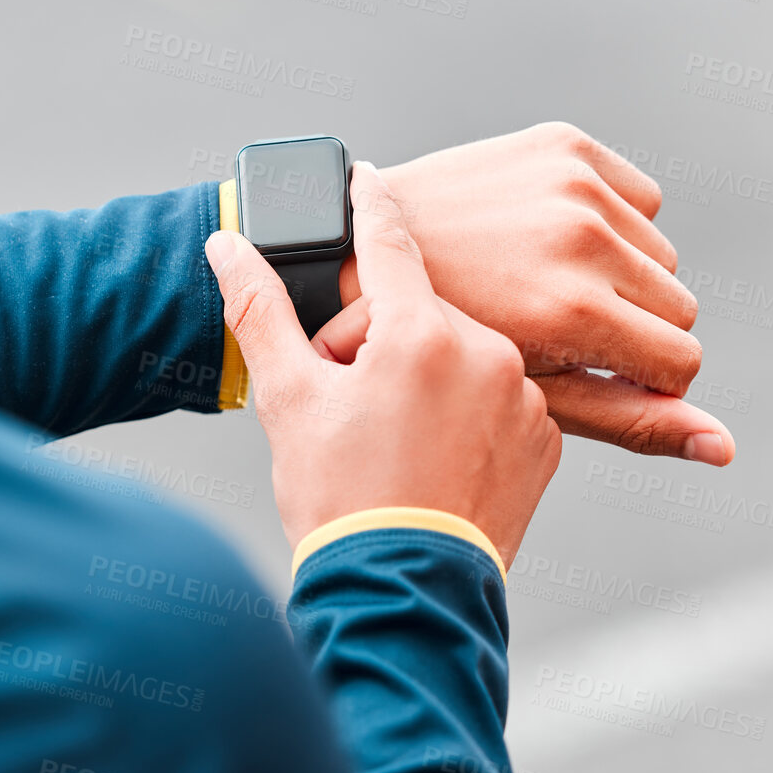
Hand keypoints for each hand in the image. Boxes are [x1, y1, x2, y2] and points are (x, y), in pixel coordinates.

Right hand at [205, 163, 560, 565]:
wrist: (401, 596)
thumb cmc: (341, 500)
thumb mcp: (289, 399)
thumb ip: (261, 310)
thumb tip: (226, 246)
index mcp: (423, 333)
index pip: (391, 242)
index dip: (371, 205)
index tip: (365, 177)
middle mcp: (489, 353)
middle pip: (422, 316)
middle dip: (382, 343)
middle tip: (344, 400)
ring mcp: (524, 399)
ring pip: (463, 359)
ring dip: (425, 378)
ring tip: (388, 442)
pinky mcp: (545, 440)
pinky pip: (499, 400)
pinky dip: (465, 414)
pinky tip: (430, 457)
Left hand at [334, 122, 734, 465]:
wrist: (354, 248)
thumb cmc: (437, 344)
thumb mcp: (530, 394)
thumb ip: (632, 421)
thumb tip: (725, 448)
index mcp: (572, 309)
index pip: (681, 360)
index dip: (641, 378)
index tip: (591, 370)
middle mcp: (581, 238)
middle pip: (678, 305)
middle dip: (633, 327)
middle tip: (556, 327)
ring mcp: (572, 184)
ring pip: (662, 253)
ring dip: (621, 274)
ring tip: (545, 282)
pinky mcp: (563, 143)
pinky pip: (641, 197)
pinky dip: (611, 221)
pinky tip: (548, 238)